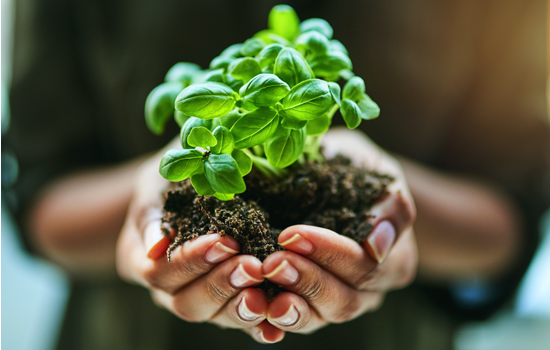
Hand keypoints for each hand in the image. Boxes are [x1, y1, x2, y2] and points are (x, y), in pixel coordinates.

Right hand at [115, 149, 281, 342]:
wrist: (192, 184)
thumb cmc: (171, 179)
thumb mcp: (155, 182)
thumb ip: (151, 211)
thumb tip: (156, 248)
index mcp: (141, 260)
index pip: (159, 273)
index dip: (191, 261)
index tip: (224, 242)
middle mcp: (167, 289)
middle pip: (187, 303)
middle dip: (222, 283)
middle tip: (253, 265)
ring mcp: (198, 300)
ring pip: (215, 316)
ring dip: (242, 303)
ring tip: (267, 284)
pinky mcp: (227, 304)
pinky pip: (242, 321)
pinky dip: (260, 323)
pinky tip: (277, 321)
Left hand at [261, 128, 417, 333]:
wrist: (332, 174)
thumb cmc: (356, 168)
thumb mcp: (378, 171)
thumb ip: (390, 203)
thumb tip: (377, 245)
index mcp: (393, 261)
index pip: (365, 268)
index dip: (330, 254)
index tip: (292, 233)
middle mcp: (368, 291)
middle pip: (342, 300)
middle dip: (305, 280)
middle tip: (273, 261)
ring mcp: (336, 302)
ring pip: (317, 318)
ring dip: (287, 303)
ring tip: (259, 281)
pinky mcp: (306, 305)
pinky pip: (290, 320)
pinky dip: (270, 317)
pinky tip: (253, 304)